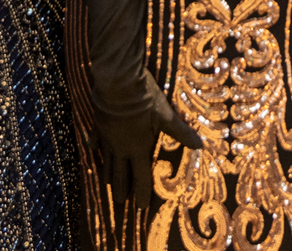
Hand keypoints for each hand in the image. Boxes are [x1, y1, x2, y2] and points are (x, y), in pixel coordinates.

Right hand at [92, 71, 202, 213]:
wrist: (118, 83)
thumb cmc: (145, 100)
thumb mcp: (166, 116)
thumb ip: (180, 132)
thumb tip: (200, 146)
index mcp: (137, 149)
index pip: (140, 177)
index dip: (142, 193)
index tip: (140, 208)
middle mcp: (121, 147)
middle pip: (121, 173)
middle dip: (122, 188)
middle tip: (120, 202)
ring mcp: (107, 137)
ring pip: (107, 160)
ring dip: (109, 174)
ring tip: (108, 185)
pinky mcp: (99, 124)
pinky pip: (96, 138)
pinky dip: (94, 145)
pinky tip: (91, 147)